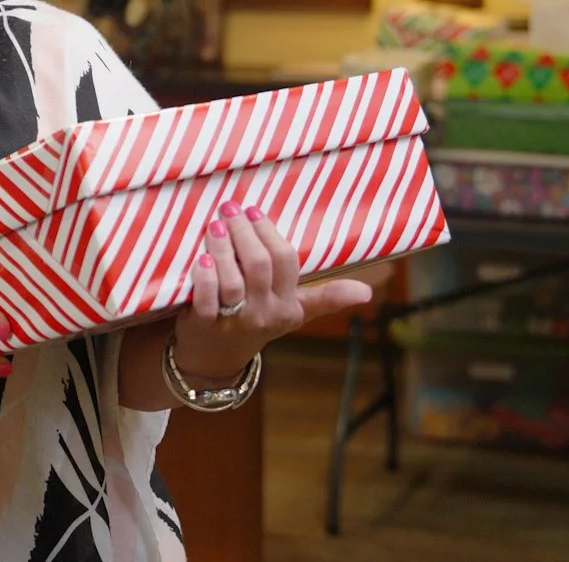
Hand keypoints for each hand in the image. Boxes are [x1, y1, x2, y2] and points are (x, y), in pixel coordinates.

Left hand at [170, 199, 374, 382]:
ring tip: (215, 226)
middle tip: (230, 209)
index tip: (254, 211)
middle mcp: (265, 313)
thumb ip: (327, 298)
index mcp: (289, 305)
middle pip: (259, 265)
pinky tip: (200, 259)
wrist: (216, 359)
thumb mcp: (295, 311)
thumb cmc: (258, 321)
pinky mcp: (206, 326)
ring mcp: (235, 321)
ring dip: (222, 248)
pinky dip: (203, 278)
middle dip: (244, 232)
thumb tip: (368, 292)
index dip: (269, 233)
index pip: (286, 262)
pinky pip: (206, 299)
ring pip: (232, 280)